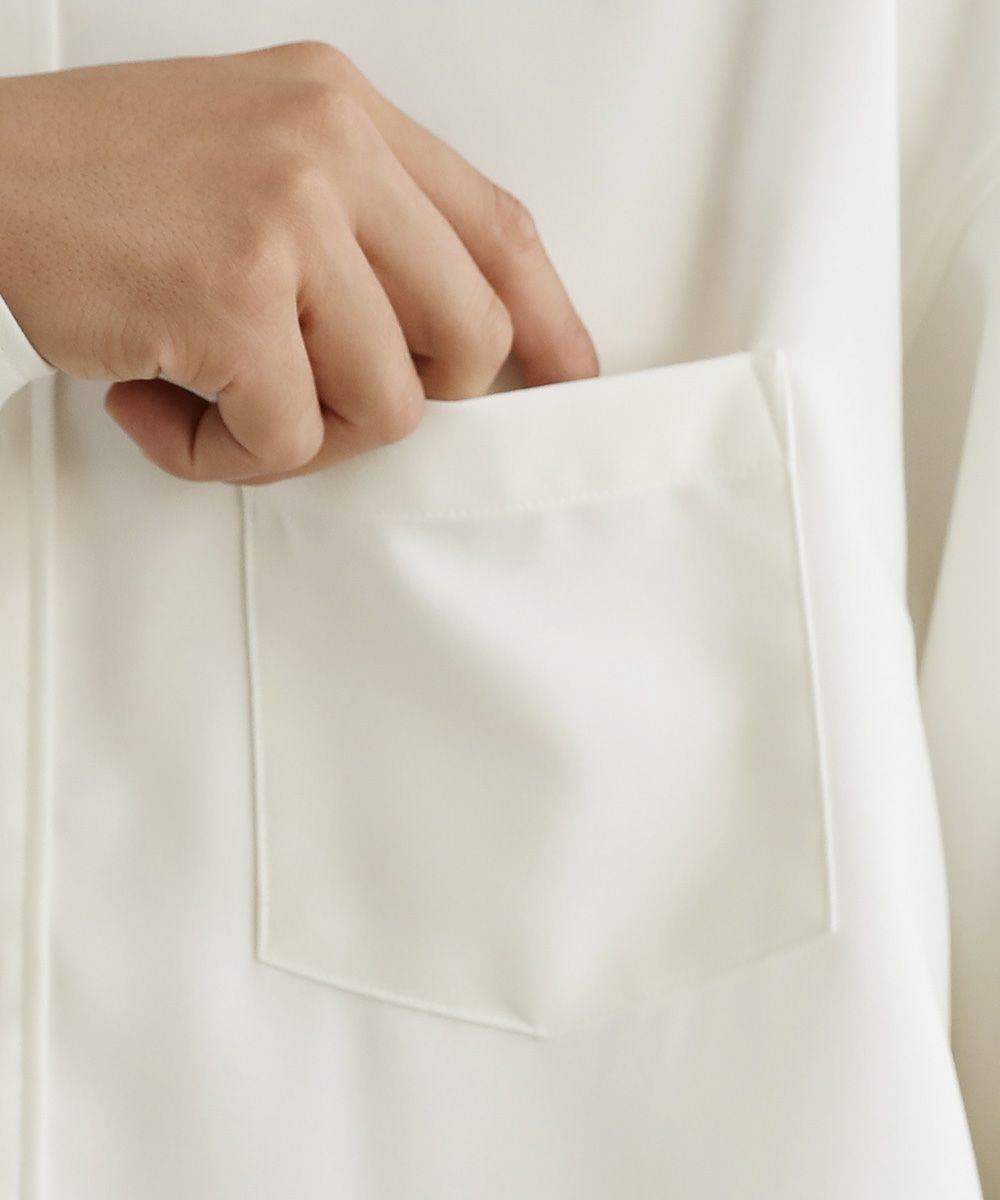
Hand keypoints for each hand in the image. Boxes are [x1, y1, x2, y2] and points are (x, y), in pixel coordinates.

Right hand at [0, 41, 597, 482]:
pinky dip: (222, 455)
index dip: (547, 322)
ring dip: (300, 436)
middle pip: (469, 339)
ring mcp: (284, 222)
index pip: (501, 230)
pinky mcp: (230, 299)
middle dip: (409, 400)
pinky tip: (162, 405)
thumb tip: (427, 334)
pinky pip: (286, 439)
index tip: (567, 379)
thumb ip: (358, 228)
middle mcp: (330, 155)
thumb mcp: (259, 154)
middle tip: (321, 393)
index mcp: (348, 116)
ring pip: (384, 406)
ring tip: (218, 395)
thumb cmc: (107, 175)